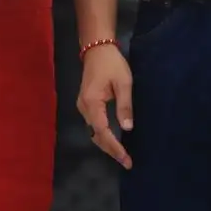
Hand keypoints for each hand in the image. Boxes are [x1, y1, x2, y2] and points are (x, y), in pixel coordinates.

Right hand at [75, 43, 133, 168]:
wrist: (97, 48)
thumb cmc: (112, 63)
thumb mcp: (124, 83)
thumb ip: (125, 106)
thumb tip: (128, 128)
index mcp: (92, 102)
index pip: (102, 131)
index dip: (114, 146)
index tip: (126, 158)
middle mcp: (83, 107)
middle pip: (96, 135)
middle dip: (111, 150)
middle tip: (127, 162)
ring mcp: (83, 106)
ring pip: (94, 132)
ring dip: (107, 144)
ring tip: (122, 155)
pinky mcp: (86, 104)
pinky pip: (94, 125)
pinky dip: (103, 135)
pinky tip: (114, 140)